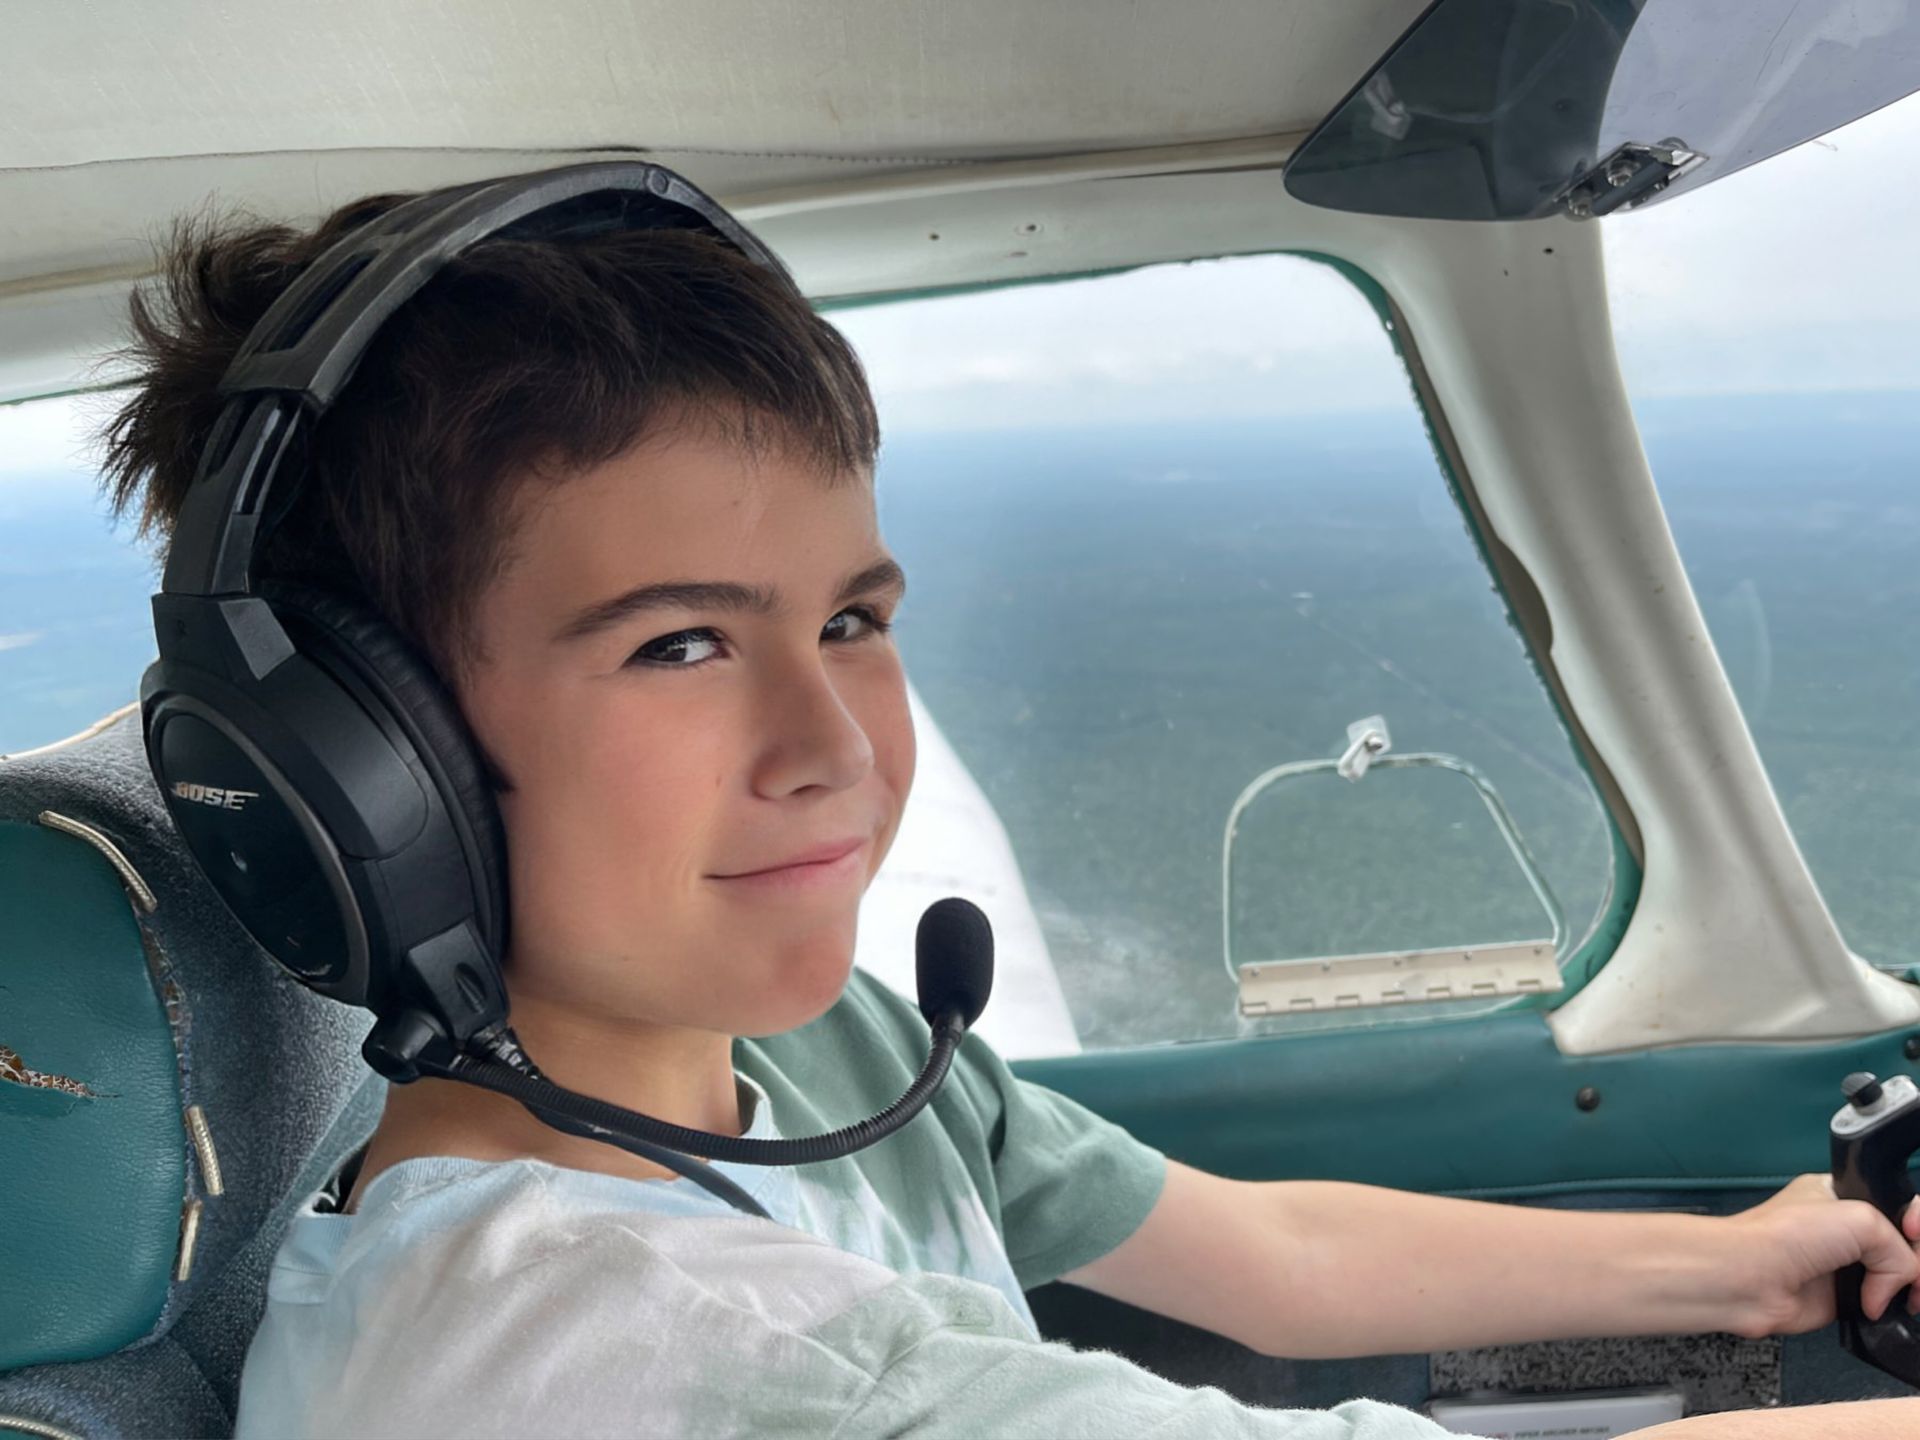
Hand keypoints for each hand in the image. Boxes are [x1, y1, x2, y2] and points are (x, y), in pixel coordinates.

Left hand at [1723, 1173, 1919, 1335]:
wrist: (1749, 1277)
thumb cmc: (1784, 1236)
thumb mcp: (1860, 1218)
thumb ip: (1899, 1248)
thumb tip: (1900, 1284)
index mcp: (1842, 1194)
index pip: (1899, 1203)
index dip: (1916, 1220)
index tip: (1914, 1232)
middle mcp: (1845, 1229)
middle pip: (1905, 1242)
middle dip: (1917, 1258)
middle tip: (1914, 1273)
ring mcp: (1845, 1264)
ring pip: (1898, 1275)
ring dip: (1908, 1287)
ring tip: (1906, 1296)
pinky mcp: (1843, 1298)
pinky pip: (1883, 1304)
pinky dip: (1889, 1308)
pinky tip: (1878, 1308)